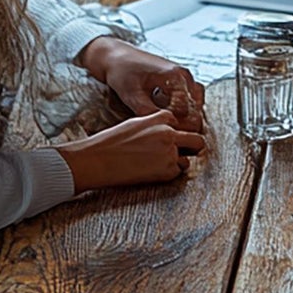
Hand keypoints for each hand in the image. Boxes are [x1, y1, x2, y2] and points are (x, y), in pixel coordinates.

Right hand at [58, 111, 206, 192]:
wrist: (96, 160)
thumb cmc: (109, 142)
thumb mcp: (133, 124)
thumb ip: (153, 124)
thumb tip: (166, 130)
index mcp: (159, 118)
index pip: (178, 122)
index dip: (173, 131)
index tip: (166, 138)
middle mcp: (168, 133)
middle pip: (196, 139)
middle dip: (191, 146)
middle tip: (183, 153)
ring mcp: (169, 151)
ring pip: (189, 158)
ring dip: (179, 162)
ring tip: (159, 166)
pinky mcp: (167, 169)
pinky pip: (177, 172)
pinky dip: (169, 174)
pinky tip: (152, 172)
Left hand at [80, 38, 204, 131]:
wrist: (117, 57)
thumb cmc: (121, 72)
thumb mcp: (130, 93)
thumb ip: (145, 110)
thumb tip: (160, 129)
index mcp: (175, 75)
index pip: (184, 109)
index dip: (174, 125)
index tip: (161, 134)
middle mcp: (185, 75)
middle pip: (195, 107)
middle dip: (184, 123)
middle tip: (166, 134)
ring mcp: (185, 77)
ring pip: (197, 103)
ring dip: (187, 117)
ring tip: (168, 126)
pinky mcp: (181, 81)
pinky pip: (192, 99)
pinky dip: (185, 110)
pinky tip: (169, 117)